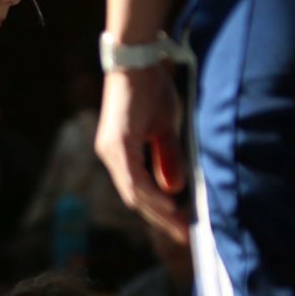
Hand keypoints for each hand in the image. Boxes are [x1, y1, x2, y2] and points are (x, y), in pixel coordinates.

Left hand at [94, 67, 188, 242]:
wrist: (137, 61)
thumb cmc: (150, 90)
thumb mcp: (164, 129)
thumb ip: (166, 158)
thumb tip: (173, 190)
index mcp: (120, 154)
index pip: (139, 192)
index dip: (159, 211)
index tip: (180, 226)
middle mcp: (111, 156)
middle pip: (135, 198)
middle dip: (161, 218)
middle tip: (183, 235)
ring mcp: (111, 151)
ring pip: (134, 192)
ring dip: (158, 211)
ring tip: (180, 226)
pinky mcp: (117, 144)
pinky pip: (133, 178)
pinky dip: (150, 194)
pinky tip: (168, 206)